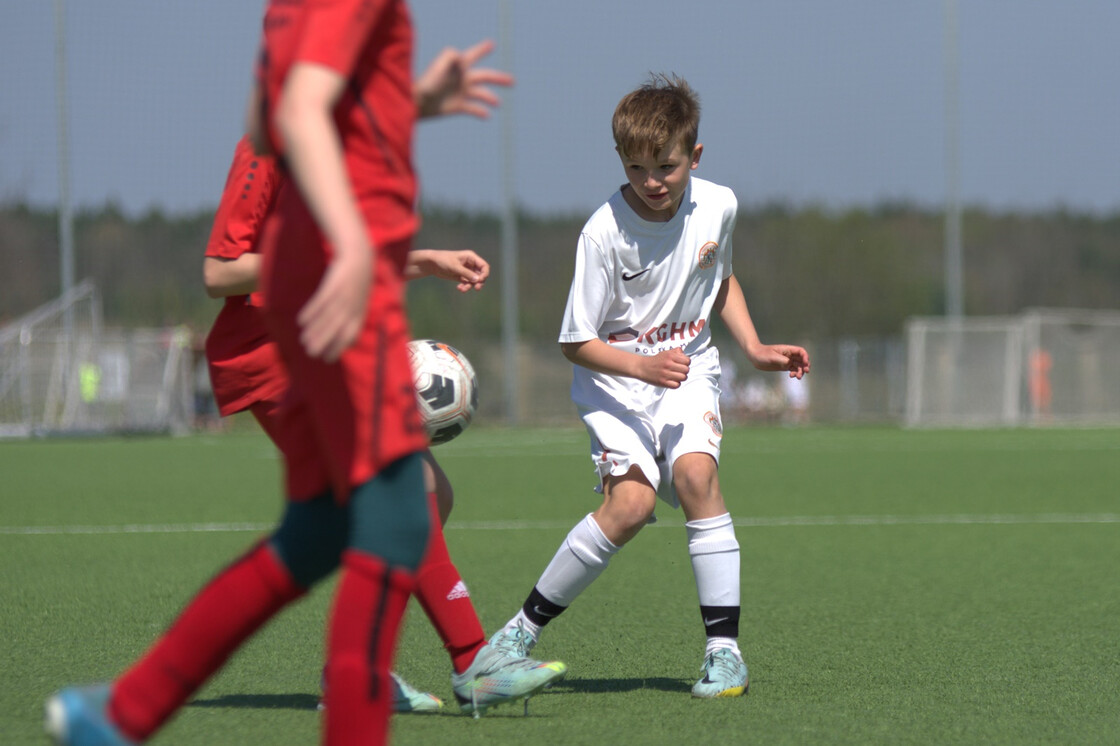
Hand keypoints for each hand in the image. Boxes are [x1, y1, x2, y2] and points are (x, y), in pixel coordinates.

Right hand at [297, 244, 370, 361]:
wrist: (358, 256)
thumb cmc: (356, 283)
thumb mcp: (359, 302)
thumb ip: (354, 320)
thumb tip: (349, 342)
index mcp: (359, 313)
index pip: (350, 335)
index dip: (339, 348)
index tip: (326, 359)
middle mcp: (352, 306)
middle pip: (337, 329)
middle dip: (324, 343)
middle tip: (310, 354)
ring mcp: (344, 295)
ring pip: (328, 317)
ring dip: (315, 331)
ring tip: (303, 341)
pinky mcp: (334, 284)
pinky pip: (321, 301)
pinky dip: (311, 312)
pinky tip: (301, 322)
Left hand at [414, 39, 513, 119]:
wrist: (417, 103)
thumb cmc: (427, 83)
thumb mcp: (439, 67)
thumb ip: (450, 57)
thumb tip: (462, 57)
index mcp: (458, 67)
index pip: (473, 55)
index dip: (482, 49)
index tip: (492, 44)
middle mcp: (462, 78)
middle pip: (485, 76)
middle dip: (499, 78)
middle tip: (512, 81)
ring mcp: (460, 92)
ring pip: (481, 94)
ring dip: (490, 98)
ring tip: (497, 103)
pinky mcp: (458, 106)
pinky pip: (473, 109)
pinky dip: (480, 112)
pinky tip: (487, 115)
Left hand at [429, 249, 489, 291]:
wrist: (432, 264)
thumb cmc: (443, 260)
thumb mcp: (455, 267)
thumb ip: (467, 273)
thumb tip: (478, 280)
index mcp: (471, 257)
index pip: (484, 266)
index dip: (484, 274)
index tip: (480, 281)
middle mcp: (471, 263)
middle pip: (481, 275)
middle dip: (479, 282)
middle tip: (476, 288)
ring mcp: (467, 270)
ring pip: (474, 281)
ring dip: (470, 286)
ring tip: (462, 289)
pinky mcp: (462, 276)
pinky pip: (467, 283)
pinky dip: (465, 286)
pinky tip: (459, 288)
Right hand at [638, 347, 690, 387]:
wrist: (642, 367)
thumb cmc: (655, 360)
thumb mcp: (665, 352)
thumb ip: (676, 352)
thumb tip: (684, 355)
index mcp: (670, 356)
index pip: (687, 361)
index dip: (686, 363)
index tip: (682, 364)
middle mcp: (668, 364)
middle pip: (686, 370)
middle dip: (684, 371)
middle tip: (679, 371)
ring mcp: (666, 374)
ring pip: (683, 378)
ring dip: (681, 377)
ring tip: (676, 376)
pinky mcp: (663, 382)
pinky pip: (677, 385)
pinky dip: (676, 384)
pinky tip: (672, 381)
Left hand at [750, 344, 810, 378]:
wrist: (754, 356)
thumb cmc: (763, 354)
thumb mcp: (772, 357)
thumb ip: (782, 360)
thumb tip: (790, 364)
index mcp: (788, 350)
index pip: (801, 352)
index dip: (805, 357)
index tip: (805, 363)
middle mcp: (789, 355)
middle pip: (802, 360)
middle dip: (805, 366)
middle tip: (806, 372)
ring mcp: (787, 361)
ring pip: (798, 366)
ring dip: (800, 371)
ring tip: (797, 377)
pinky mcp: (784, 366)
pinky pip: (793, 370)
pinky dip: (795, 373)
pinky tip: (791, 376)